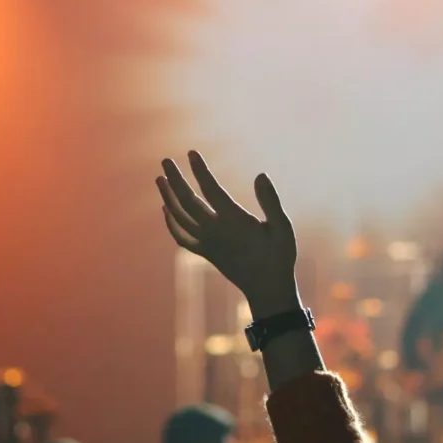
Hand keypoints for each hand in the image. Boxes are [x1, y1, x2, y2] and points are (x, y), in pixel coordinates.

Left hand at [157, 151, 299, 317]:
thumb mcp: (283, 228)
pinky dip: (170, 223)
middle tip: (165, 160)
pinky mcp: (205, 253)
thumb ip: (271, 201)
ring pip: (179, 218)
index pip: (211, 190)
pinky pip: (181, 237)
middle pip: (187, 201)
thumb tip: (260, 175)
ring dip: (167, 197)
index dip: (200, 170)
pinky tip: (165, 210)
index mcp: (234, 221)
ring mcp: (207, 243)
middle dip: (175, 179)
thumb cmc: (279, 256)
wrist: (267, 289)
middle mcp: (216, 231)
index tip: (191, 153)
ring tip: (160, 178)